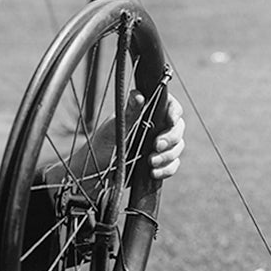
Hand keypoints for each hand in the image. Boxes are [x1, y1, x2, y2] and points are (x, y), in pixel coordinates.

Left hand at [43, 93, 186, 195]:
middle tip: (156, 146)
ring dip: (167, 156)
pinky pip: (172, 166)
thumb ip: (128, 113)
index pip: (168, 105)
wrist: (93, 176)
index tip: (170, 120)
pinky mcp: (158, 164)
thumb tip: (138, 94)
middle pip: (178, 128)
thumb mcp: (113, 129)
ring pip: (177, 147)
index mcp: (144, 114)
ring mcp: (157, 147)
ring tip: (150, 162)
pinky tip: (153, 172)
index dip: (174, 111)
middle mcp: (154, 128)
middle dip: (170, 138)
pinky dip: (166, 169)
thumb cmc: (99, 147)